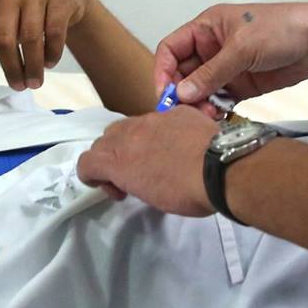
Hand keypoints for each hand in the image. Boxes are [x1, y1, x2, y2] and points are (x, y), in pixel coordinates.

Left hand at [0, 0, 94, 90]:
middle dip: (11, 68)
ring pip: (31, 37)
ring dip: (33, 65)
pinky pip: (54, 32)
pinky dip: (51, 52)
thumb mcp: (0, 24)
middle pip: (4, 37)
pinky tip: (50, 63)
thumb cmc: (24, 11)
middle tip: (18, 86)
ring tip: (34, 82)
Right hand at [76, 108, 218, 210]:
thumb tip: (134, 176)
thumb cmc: (185, 192)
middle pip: (104, 140)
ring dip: (134, 142)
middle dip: (111, 157)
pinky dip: (162, 132)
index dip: (92, 177)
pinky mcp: (177, 111)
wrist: (222, 167)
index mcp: (117, 159)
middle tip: (132, 176)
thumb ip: (132, 180)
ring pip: (130, 125)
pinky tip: (181, 145)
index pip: (85, 162)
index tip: (115, 189)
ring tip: (156, 158)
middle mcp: (129, 133)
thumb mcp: (149, 196)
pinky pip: (160, 119)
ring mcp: (153, 118)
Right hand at [153, 1, 307, 111]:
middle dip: (180, 93)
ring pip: (199, 91)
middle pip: (182, 74)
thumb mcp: (243, 47)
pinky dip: (214, 111)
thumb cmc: (283, 29)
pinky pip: (218, 101)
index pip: (171, 49)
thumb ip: (212, 72)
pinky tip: (217, 118)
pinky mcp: (240, 86)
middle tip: (184, 112)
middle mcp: (212, 48)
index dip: (163, 70)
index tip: (165, 94)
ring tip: (206, 116)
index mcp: (206, 28)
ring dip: (197, 105)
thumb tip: (181, 93)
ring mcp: (226, 69)